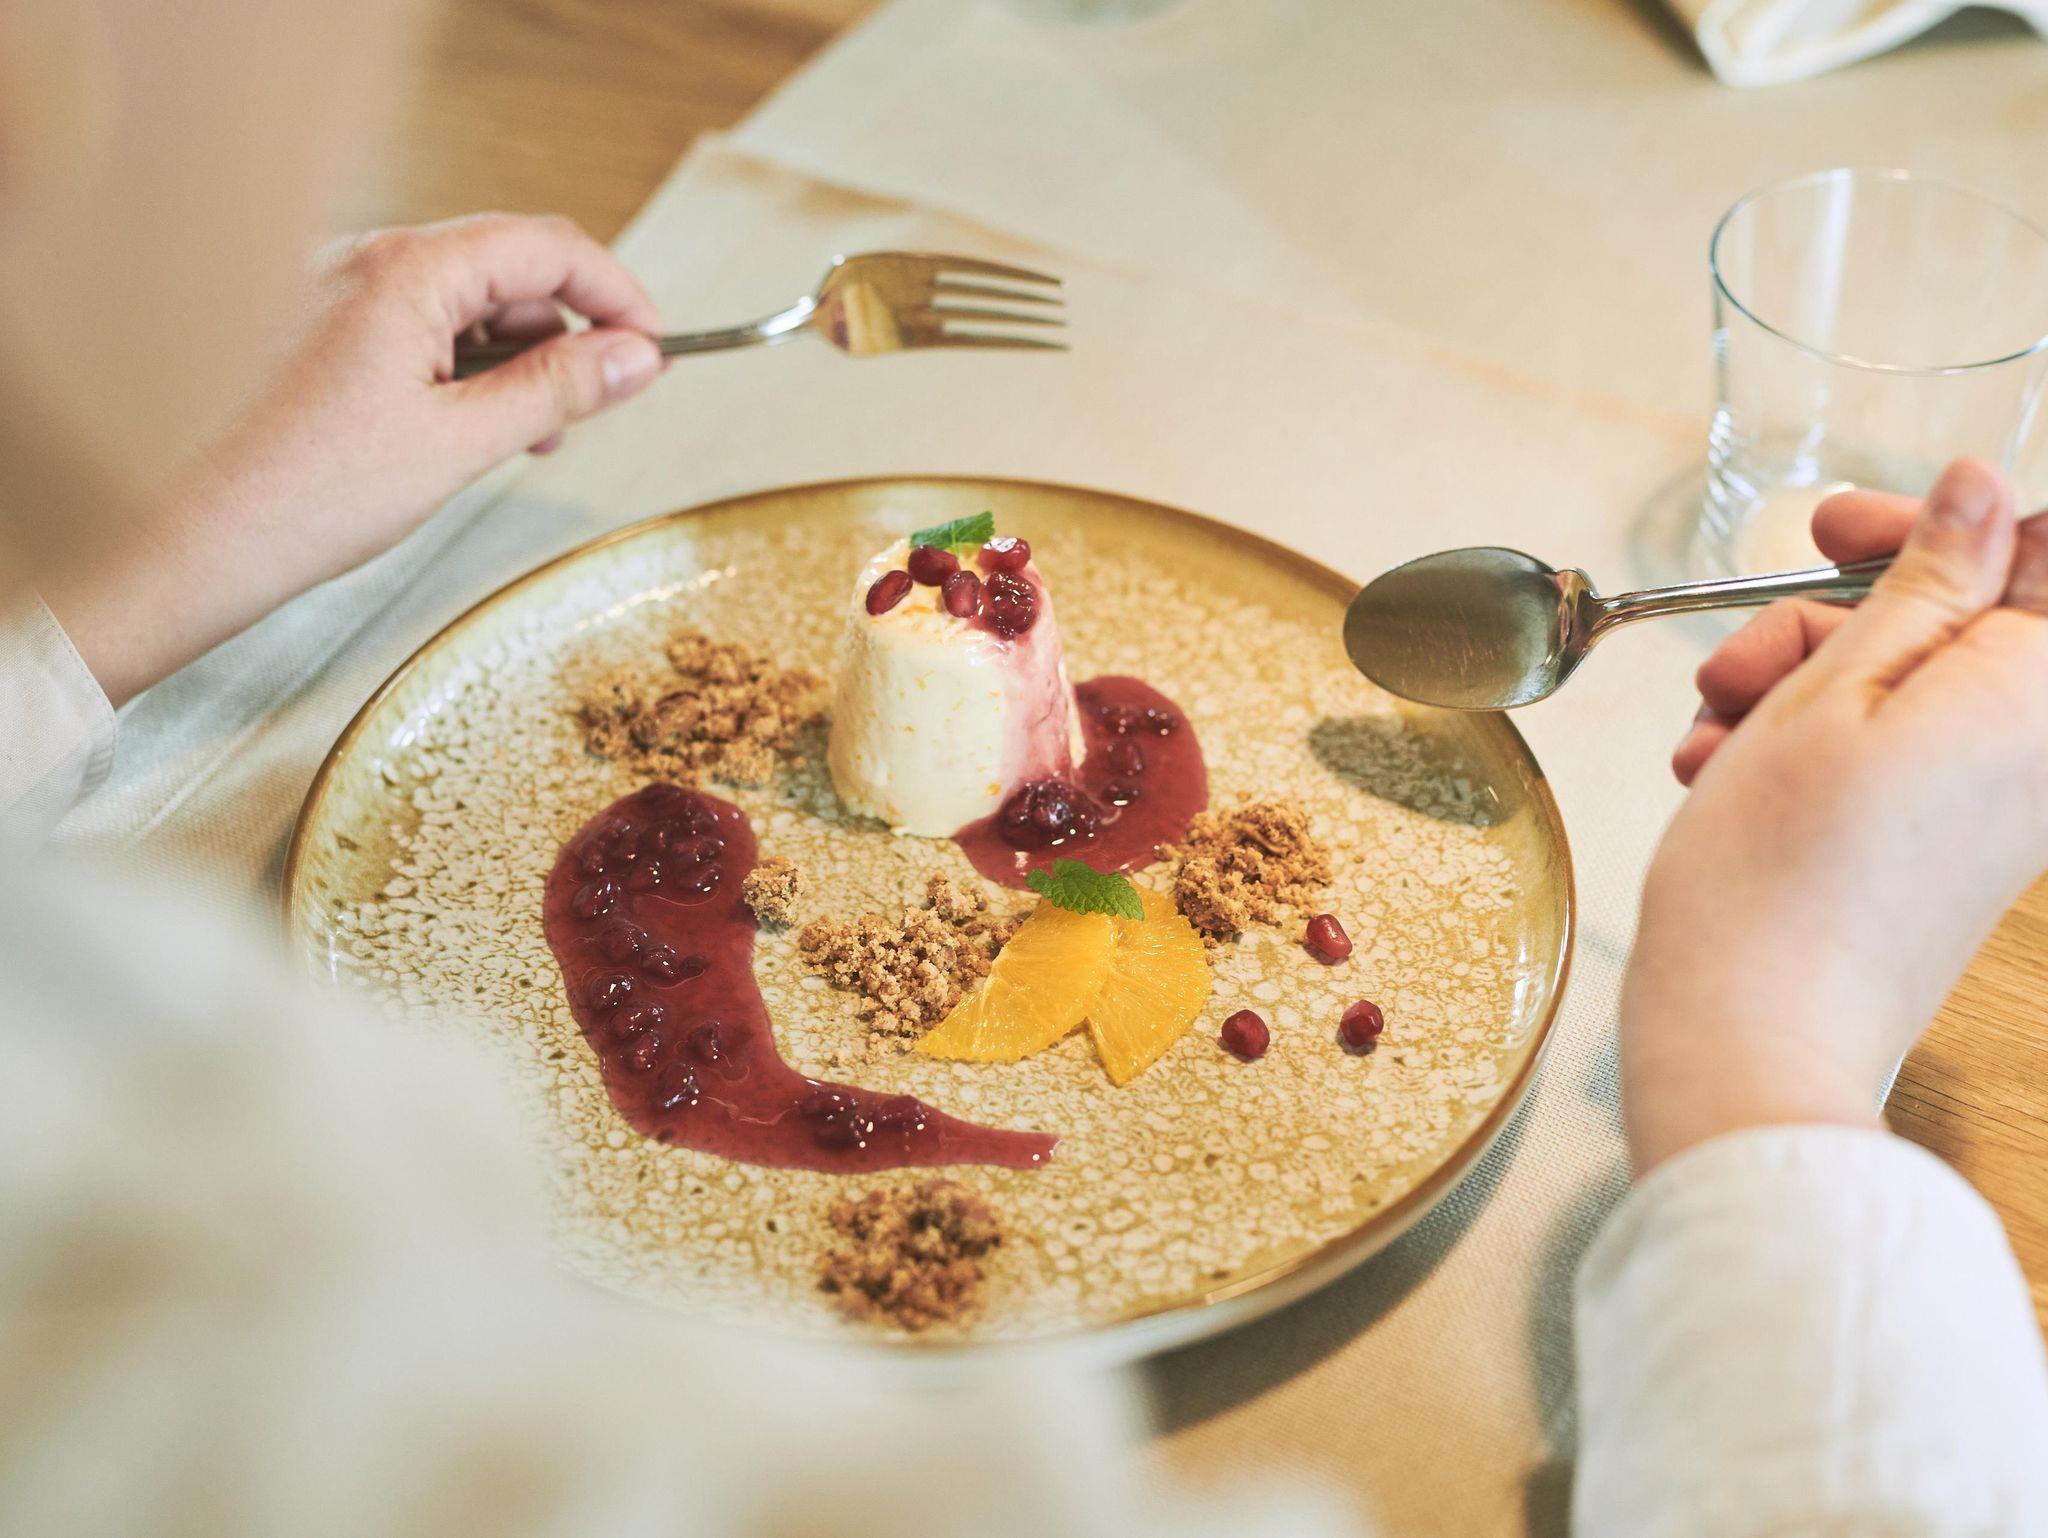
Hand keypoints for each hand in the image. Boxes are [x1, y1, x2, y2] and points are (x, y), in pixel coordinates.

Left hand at [43, 214, 664, 704]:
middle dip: (568, 332)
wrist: (186, 540)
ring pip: (463, 301)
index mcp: (403, 271)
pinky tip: (473, 429)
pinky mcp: (317, 330)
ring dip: (516, 358)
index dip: (617, 295)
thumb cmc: (302, 496)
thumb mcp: (460, 445)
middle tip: (602, 403)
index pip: (546, 246)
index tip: (656, 349)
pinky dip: (463, 368)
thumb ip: (559, 391)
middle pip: (507, 267)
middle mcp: (363, 261)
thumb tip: (638, 358)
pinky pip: (416, 326)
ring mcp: (334, 292)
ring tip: (534, 435)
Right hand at [1622, 459, 2047, 1171]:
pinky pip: (1892, 759)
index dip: (1935, 524)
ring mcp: (1997, 809)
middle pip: (1959, 622)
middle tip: (1735, 651)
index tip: (1835, 534)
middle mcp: (2041, 752)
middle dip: (1831, 621)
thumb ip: (1928, 581)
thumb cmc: (1784, 874)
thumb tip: (1984, 491)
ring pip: (1903, 691)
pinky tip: (1721, 774)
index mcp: (2042, 692)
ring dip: (1792, 689)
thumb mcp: (1837, 688)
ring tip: (1709, 732)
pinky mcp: (1950, 853)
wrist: (1756, 1041)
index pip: (2037, 550)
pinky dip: (1802, 750)